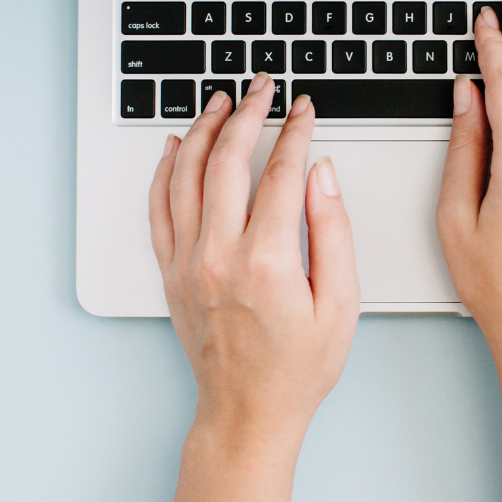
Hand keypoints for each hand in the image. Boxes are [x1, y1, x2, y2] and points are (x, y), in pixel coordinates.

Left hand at [150, 75, 359, 448]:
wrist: (248, 414)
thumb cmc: (298, 369)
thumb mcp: (341, 304)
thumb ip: (333, 232)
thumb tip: (322, 174)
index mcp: (266, 262)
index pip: (281, 173)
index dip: (295, 132)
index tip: (304, 110)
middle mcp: (218, 256)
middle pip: (227, 160)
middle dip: (247, 114)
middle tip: (262, 88)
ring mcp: (188, 263)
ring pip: (186, 176)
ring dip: (203, 130)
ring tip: (220, 101)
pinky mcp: (170, 273)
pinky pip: (160, 209)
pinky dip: (166, 171)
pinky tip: (177, 146)